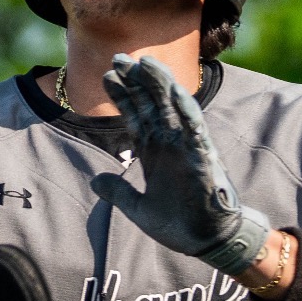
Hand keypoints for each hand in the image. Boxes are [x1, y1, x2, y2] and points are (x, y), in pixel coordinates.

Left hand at [90, 55, 268, 274]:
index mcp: (155, 151)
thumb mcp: (138, 208)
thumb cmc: (179, 224)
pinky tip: (177, 91)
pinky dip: (187, 111)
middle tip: (117, 57)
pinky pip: (196, 131)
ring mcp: (188, 148)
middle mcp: (170, 143)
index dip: (123, 95)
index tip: (106, 75)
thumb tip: (95, 180)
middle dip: (135, 81)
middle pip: (152, 104)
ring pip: (174, 109)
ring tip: (145, 62)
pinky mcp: (204, 158)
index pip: (136, 115)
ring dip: (161, 85)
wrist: (206, 242)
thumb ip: (118, 192)